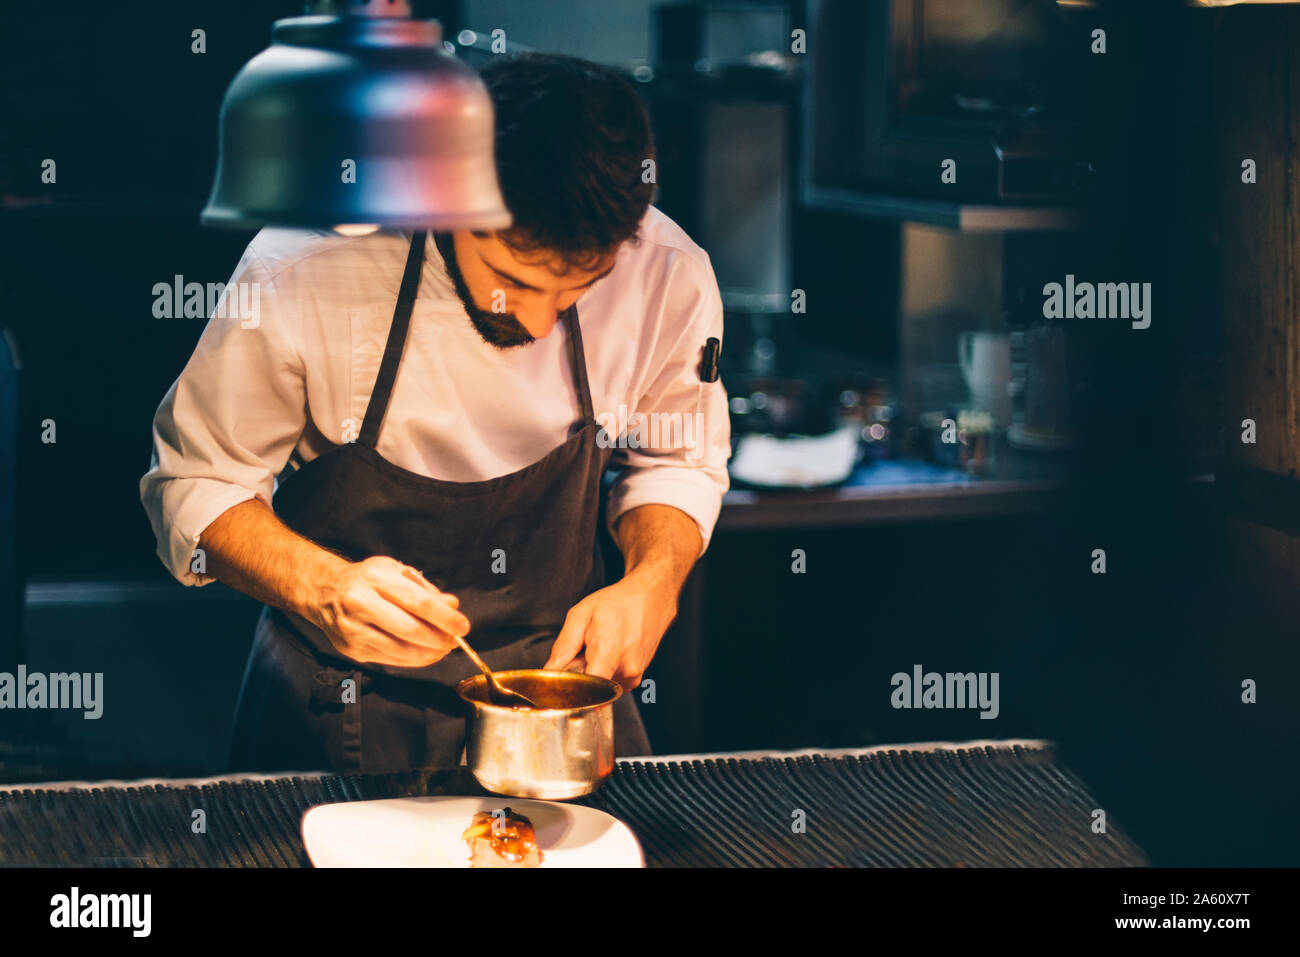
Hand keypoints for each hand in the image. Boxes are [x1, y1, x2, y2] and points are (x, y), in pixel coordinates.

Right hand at [308, 556, 469, 667]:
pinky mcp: (351, 650)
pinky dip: (413, 660)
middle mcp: (360, 603)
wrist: (324, 592)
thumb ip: (425, 590)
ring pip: (402, 650)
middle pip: (411, 629)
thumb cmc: (367, 580)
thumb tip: (452, 606)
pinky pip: (390, 660)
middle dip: (440, 639)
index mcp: (375, 578)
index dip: (445, 618)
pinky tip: (424, 654)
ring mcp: (353, 629)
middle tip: (454, 641)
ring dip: (429, 653)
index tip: (463, 626)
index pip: (419, 602)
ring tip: (443, 649)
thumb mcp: (396, 572)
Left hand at [543, 575, 675, 691]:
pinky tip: (609, 654)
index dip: (571, 692)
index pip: (588, 690)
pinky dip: (605, 673)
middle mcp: (625, 668)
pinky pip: (612, 684)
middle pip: (590, 690)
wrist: (649, 598)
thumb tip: (550, 670)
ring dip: (594, 674)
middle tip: (582, 655)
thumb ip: (563, 645)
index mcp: (609, 651)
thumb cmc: (617, 603)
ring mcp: (633, 675)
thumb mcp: (581, 615)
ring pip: (601, 688)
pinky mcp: (636, 678)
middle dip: (580, 677)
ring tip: (599, 650)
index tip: (562, 685)